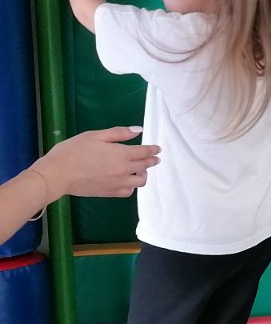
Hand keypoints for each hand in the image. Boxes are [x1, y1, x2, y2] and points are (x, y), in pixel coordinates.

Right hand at [31, 126, 158, 199]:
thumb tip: (138, 130)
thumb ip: (118, 133)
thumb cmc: (73, 151)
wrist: (58, 174)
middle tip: (154, 159)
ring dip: (143, 174)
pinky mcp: (111, 193)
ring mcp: (119, 183)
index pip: (144, 152)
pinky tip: (127, 182)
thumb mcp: (95, 136)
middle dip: (152, 161)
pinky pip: (128, 192)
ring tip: (140, 170)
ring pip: (140, 181)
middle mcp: (124, 170)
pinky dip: (131, 186)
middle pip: (145, 166)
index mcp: (122, 154)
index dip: (153, 150)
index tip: (158, 149)